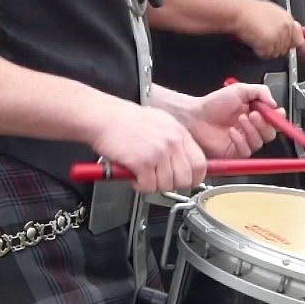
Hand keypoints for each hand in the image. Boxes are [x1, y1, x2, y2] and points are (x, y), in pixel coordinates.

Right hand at [91, 103, 207, 192]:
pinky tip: (133, 175)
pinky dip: (140, 186)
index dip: (194, 178)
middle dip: (172, 185)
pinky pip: (149, 186)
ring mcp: (158, 152)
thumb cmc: (126, 120)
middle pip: (185, 179)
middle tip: (158, 180)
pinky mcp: (142, 162)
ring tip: (142, 175)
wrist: (104, 117)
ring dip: (153, 185)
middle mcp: (172, 142)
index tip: (186, 182)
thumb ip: (176, 142)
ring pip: (167, 185)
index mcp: (179, 133)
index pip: (200, 164)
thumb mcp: (161, 124)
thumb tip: (186, 164)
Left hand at [179, 83, 278, 158]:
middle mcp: (251, 128)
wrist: (195, 116)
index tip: (276, 113)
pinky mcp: (235, 153)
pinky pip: (246, 151)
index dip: (277, 118)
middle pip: (270, 133)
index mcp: (254, 113)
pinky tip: (232, 132)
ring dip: (252, 130)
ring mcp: (243, 141)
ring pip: (259, 142)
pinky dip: (241, 140)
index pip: (274, 119)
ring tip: (240, 119)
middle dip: (265, 124)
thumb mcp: (239, 89)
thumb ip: (260, 91)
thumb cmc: (213, 104)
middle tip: (254, 114)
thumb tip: (274, 103)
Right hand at [232, 0, 302, 58]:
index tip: (285, 44)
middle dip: (275, 46)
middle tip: (264, 38)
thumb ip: (282, 22)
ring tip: (257, 38)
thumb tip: (287, 32)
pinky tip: (253, 40)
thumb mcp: (271, 11)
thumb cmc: (249, 10)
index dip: (290, 43)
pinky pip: (265, 55)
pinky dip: (258, 51)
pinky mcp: (268, 44)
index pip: (298, 39)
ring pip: (275, 53)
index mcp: (287, 19)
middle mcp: (285, 28)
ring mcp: (277, 37)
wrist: (238, 12)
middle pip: (286, 48)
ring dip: (266, 49)